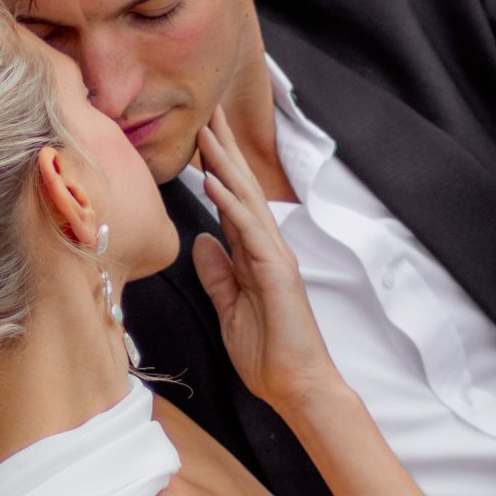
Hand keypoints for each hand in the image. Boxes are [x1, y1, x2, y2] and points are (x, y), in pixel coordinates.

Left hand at [191, 108, 337, 413]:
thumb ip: (219, 274)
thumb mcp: (229, 309)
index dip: (216, 167)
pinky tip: (212, 180)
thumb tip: (204, 240)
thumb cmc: (268, 353)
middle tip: (206, 110)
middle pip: (241, 188)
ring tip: (205, 131)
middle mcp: (267, 247)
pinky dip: (230, 203)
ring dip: (224, 163)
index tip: (198, 135)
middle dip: (223, 149)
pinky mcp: (277, 272)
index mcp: (254, 254)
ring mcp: (274, 257)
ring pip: (246, 199)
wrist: (296, 386)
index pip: (231, 201)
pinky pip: (249, 230)